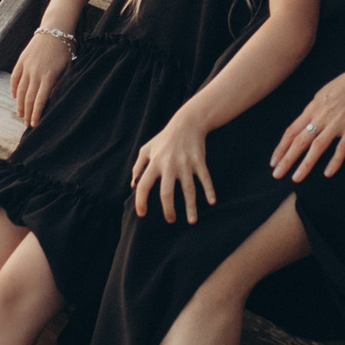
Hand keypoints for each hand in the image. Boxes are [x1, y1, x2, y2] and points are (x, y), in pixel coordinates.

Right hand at [9, 26, 71, 128]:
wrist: (55, 29)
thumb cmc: (66, 49)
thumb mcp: (67, 67)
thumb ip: (59, 84)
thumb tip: (52, 99)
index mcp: (49, 76)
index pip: (40, 100)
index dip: (36, 114)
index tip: (34, 125)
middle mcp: (35, 72)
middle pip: (28, 98)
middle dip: (27, 113)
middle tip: (27, 125)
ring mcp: (27, 66)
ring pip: (20, 90)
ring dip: (20, 104)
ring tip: (20, 115)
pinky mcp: (22, 60)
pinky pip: (15, 77)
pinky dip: (14, 89)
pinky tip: (15, 97)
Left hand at [132, 108, 215, 222]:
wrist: (186, 123)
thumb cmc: (164, 139)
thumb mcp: (146, 149)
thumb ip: (137, 166)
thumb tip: (132, 185)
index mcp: (154, 163)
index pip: (144, 185)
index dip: (141, 201)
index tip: (142, 214)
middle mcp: (169, 165)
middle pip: (166, 192)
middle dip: (168, 210)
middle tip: (170, 220)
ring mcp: (186, 164)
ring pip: (188, 190)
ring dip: (190, 207)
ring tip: (192, 221)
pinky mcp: (199, 161)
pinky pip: (205, 179)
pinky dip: (209, 190)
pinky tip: (212, 202)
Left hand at [270, 53, 344, 183]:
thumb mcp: (325, 92)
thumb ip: (315, 109)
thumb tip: (306, 122)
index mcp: (314, 107)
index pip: (292, 130)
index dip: (281, 147)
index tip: (274, 161)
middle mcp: (322, 116)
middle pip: (300, 141)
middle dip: (286, 159)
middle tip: (277, 174)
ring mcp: (338, 122)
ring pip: (317, 146)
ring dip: (305, 164)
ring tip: (296, 178)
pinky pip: (342, 148)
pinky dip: (334, 161)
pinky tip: (327, 173)